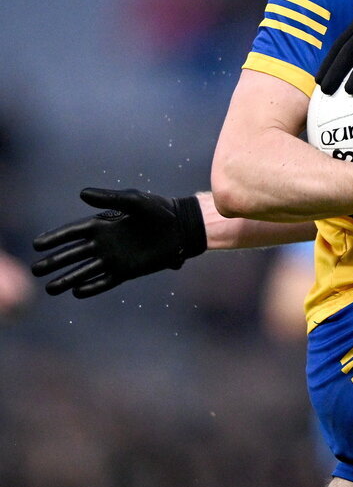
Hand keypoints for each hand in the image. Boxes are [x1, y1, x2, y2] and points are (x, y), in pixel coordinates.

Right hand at [32, 188, 206, 297]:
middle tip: (36, 270)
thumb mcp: (135, 201)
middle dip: (54, 262)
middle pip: (73, 254)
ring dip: (67, 279)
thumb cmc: (159, 210)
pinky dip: (91, 288)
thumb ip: (109, 198)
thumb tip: (82, 194)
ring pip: (85, 271)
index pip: (72, 233)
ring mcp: (114, 258)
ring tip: (49, 289)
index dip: (54, 238)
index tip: (37, 245)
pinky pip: (105, 281)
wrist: (182, 229)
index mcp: (103, 224)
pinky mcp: (126, 271)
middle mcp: (104, 243)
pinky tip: (77, 292)